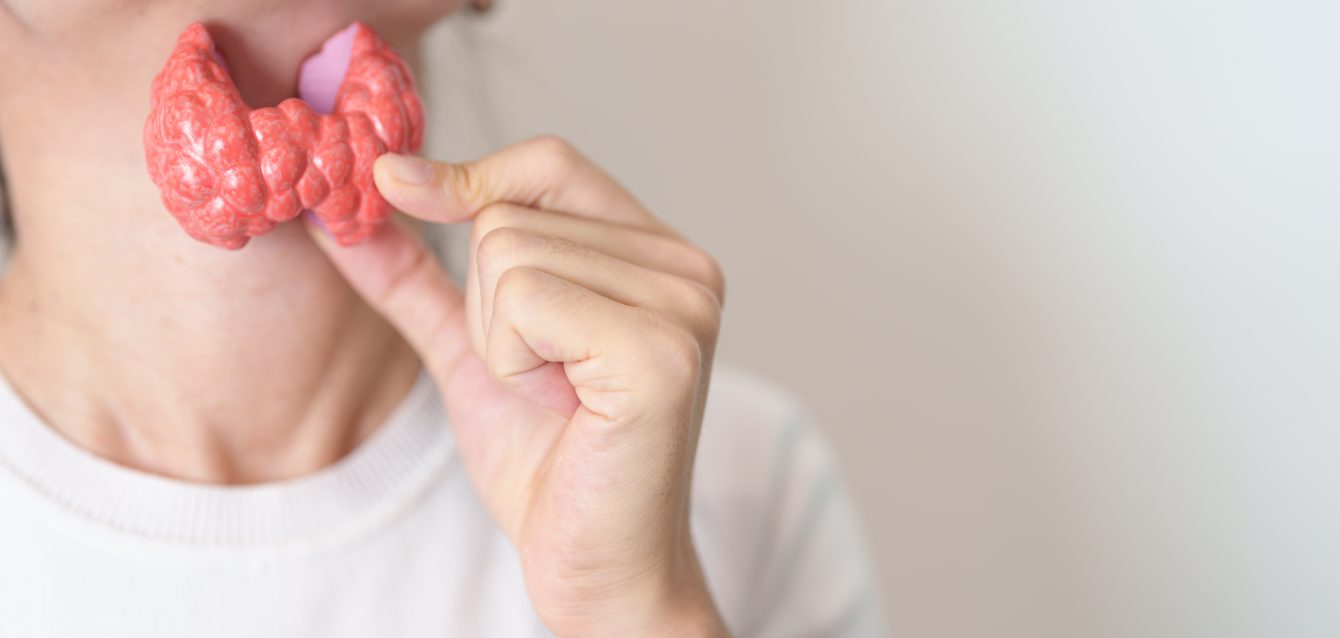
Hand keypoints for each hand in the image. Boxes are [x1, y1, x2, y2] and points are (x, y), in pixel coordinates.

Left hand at [307, 136, 728, 636]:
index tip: (394, 186)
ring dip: (501, 343)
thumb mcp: (474, 352)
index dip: (470, 174)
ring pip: (509, 255)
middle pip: (510, 215)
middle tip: (542, 380)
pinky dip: (515, 363)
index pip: (551, 162)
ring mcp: (681, 307)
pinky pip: (526, 301)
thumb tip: (354, 209)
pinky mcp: (659, 352)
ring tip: (558, 397)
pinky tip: (566, 408)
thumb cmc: (551, 467)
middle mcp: (685, 269)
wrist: (595, 567)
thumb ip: (422, 279)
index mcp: (657, 257)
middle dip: (488, 309)